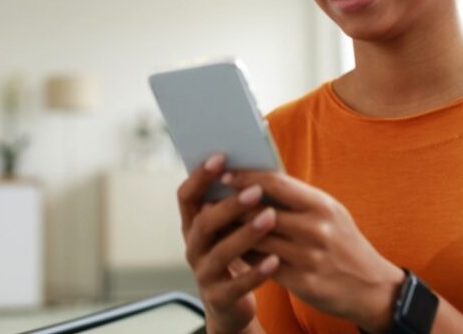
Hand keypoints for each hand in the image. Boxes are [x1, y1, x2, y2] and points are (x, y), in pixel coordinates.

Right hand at [177, 155, 279, 333]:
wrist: (231, 304)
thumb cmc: (236, 254)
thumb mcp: (230, 229)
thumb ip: (236, 204)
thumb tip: (258, 168)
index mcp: (193, 225)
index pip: (186, 196)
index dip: (199, 176)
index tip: (220, 158)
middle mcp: (193, 247)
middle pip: (204, 223)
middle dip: (229, 206)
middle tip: (256, 191)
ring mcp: (203, 274)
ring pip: (220, 253)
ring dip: (246, 234)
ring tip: (271, 218)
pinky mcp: (219, 298)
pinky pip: (237, 285)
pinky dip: (256, 272)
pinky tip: (275, 260)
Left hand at [223, 171, 404, 332]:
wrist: (373, 288)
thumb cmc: (344, 243)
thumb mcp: (330, 213)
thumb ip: (298, 198)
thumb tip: (257, 180)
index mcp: (322, 205)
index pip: (275, 183)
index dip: (245, 177)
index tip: (224, 175)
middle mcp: (316, 229)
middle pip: (260, 211)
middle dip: (232, 205)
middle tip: (210, 199)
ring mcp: (309, 257)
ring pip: (256, 239)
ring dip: (233, 231)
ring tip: (216, 223)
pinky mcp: (302, 282)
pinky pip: (262, 264)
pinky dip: (245, 255)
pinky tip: (233, 249)